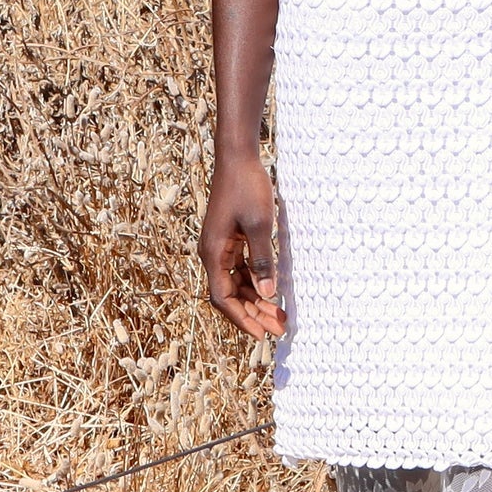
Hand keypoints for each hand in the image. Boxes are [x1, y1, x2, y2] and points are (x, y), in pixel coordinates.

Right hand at [200, 155, 285, 338]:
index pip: (222, 298)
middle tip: (279, 328)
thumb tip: (268, 295)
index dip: (241, 318)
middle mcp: (213, 253)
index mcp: (213, 253)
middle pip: (230, 295)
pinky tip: (272, 291)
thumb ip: (262, 261)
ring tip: (279, 315)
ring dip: (256, 300)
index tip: (261, 335)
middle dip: (253, 313)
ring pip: (236, 283)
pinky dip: (255, 282)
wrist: (238, 156)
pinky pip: (240, 269)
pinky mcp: (230, 239)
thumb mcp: (259, 225)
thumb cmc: (247, 186)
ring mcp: (221, 246)